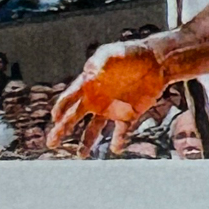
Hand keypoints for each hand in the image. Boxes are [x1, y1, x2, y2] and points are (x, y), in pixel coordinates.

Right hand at [46, 41, 167, 145]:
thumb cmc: (131, 54)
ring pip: (95, 129)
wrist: (156, 62)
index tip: (54, 119)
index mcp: (89, 84)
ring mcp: (112, 108)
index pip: (69, 98)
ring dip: (87, 142)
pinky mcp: (129, 115)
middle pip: (74, 117)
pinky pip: (121, 131)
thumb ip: (101, 61)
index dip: (60, 108)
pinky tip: (116, 149)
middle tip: (51, 143)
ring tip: (81, 155)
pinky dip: (118, 140)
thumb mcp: (114, 53)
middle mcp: (97, 98)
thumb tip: (89, 71)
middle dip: (62, 129)